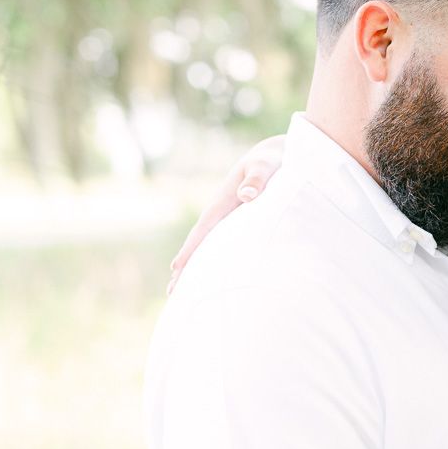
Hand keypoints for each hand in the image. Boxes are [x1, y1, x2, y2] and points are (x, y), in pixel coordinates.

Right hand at [167, 134, 285, 293]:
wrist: (275, 156)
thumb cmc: (272, 161)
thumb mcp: (265, 165)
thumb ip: (257, 178)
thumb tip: (247, 195)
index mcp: (224, 201)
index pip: (205, 229)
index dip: (191, 248)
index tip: (177, 267)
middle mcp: (222, 213)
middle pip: (200, 243)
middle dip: (186, 267)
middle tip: (171, 292)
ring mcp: (229, 220)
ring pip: (210, 248)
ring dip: (196, 269)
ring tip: (181, 292)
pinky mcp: (239, 224)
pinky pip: (222, 246)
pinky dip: (213, 262)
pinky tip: (211, 278)